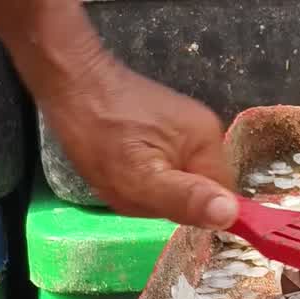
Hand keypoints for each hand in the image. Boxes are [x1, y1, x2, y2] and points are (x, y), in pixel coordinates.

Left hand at [40, 55, 238, 229]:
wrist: (69, 81)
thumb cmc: (98, 132)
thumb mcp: (138, 177)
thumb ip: (184, 199)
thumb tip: (230, 216)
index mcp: (208, 142)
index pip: (220, 199)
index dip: (191, 211)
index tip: (157, 202)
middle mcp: (206, 133)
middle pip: (199, 190)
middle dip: (166, 199)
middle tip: (132, 188)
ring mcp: (185, 129)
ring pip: (179, 181)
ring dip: (150, 188)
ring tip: (122, 174)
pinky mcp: (166, 128)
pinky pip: (165, 166)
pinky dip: (142, 174)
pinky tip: (121, 164)